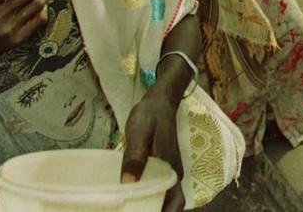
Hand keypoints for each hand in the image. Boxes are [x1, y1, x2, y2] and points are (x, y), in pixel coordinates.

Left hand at [121, 92, 182, 210]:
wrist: (160, 101)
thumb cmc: (150, 116)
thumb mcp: (139, 133)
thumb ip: (134, 158)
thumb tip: (127, 184)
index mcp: (171, 169)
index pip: (175, 203)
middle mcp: (175, 174)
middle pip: (171, 205)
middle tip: (132, 211)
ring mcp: (170, 171)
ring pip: (166, 198)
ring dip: (153, 207)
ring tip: (130, 207)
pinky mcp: (164, 168)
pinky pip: (160, 189)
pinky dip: (150, 197)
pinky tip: (132, 196)